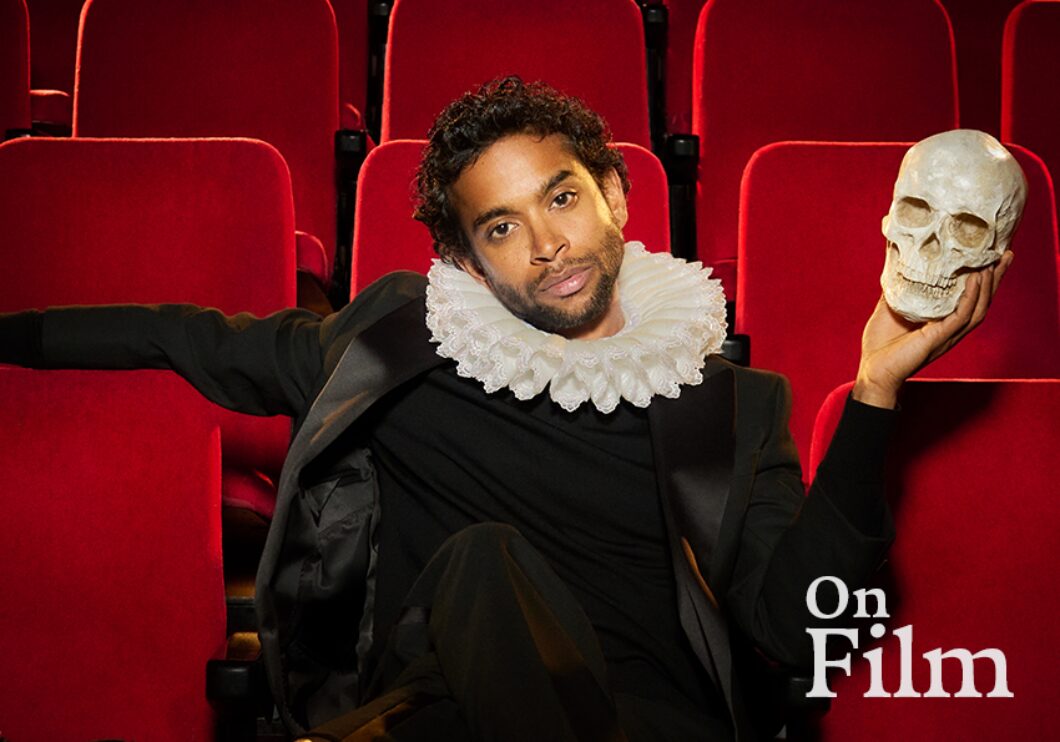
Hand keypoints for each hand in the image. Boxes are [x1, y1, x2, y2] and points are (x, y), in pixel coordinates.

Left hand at [852, 251, 1013, 408]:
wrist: (873, 371)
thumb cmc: (879, 346)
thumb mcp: (888, 309)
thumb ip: (897, 290)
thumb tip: (896, 266)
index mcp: (941, 322)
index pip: (969, 298)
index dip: (981, 279)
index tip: (989, 256)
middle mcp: (950, 329)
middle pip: (982, 301)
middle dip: (995, 278)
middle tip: (1006, 255)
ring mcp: (947, 334)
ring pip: (978, 308)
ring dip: (988, 286)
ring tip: (994, 264)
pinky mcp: (939, 338)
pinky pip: (961, 316)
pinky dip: (970, 298)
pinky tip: (974, 280)